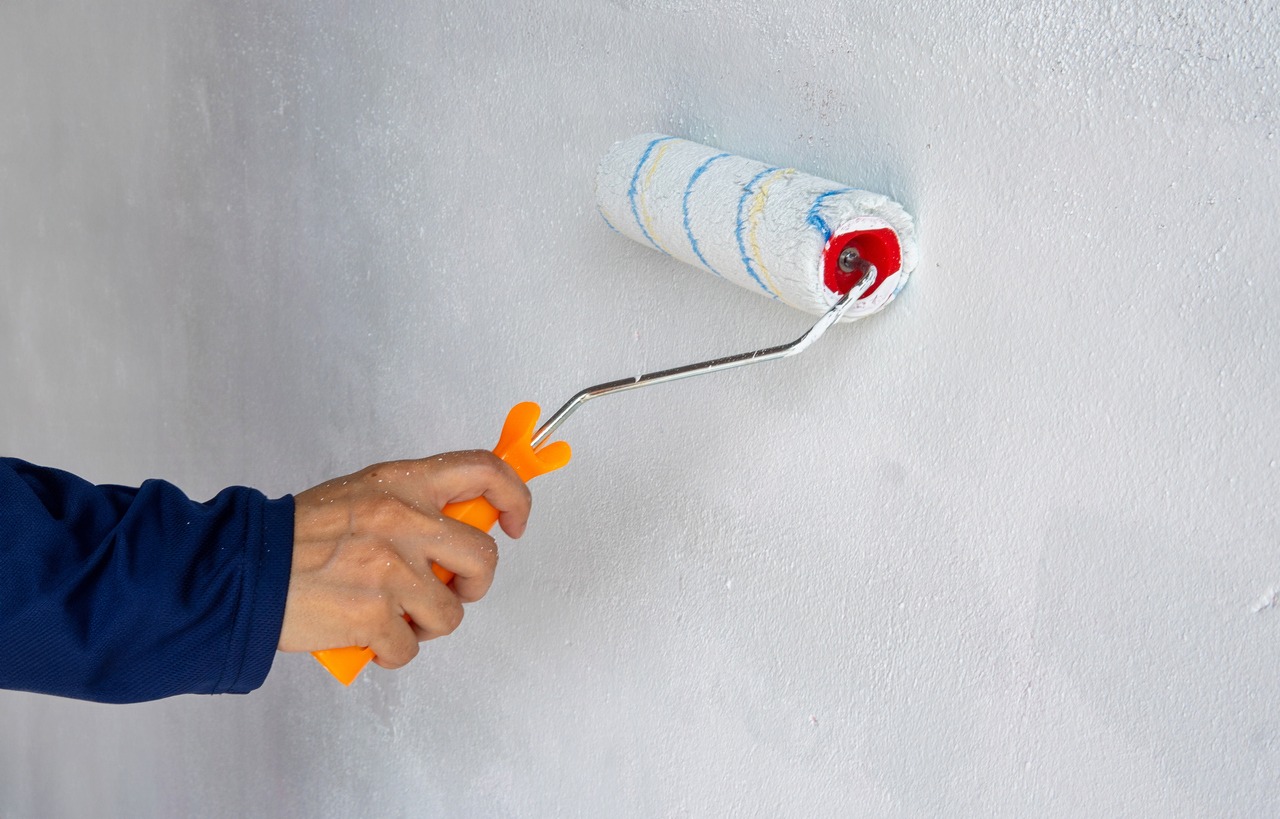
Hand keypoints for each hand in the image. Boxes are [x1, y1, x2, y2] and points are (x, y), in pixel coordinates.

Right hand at [279, 451, 530, 668]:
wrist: (241, 569)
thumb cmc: (297, 537)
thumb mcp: (361, 495)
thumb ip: (412, 505)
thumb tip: (459, 529)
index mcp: (403, 483)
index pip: (484, 472)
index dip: (514, 497)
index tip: (515, 522)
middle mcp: (404, 520)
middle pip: (484, 557)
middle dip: (474, 583)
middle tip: (451, 590)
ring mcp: (392, 570)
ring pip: (451, 612)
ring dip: (428, 623)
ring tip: (395, 616)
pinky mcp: (375, 615)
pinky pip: (410, 647)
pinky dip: (391, 651)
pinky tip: (367, 636)